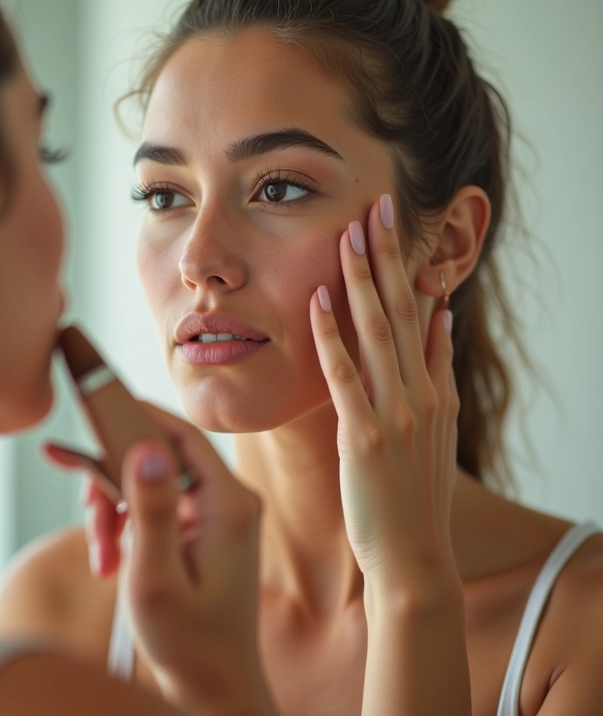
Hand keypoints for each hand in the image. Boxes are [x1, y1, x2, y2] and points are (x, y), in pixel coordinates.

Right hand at [45, 405, 274, 715]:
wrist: (211, 684)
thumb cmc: (187, 641)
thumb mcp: (156, 578)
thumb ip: (151, 511)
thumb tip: (145, 448)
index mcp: (229, 503)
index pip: (182, 435)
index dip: (138, 415)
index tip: (96, 408)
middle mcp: (229, 499)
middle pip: (160, 457)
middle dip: (115, 481)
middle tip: (86, 511)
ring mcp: (217, 513)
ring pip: (151, 481)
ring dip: (116, 510)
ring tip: (99, 557)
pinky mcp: (202, 527)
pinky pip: (157, 504)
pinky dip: (128, 524)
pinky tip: (109, 556)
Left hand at [310, 193, 459, 597]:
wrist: (412, 554)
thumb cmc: (413, 491)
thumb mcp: (438, 425)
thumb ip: (437, 370)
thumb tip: (440, 317)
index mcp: (435, 387)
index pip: (419, 313)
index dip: (406, 265)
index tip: (394, 224)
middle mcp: (420, 392)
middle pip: (402, 310)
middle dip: (388, 256)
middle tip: (377, 206)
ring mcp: (394, 413)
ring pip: (377, 332)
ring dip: (363, 280)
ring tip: (352, 234)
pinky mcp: (363, 437)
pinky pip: (345, 375)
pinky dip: (333, 335)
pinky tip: (319, 298)